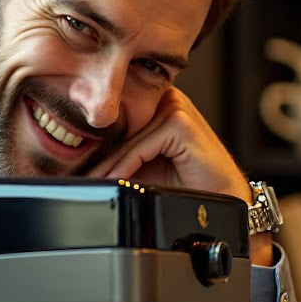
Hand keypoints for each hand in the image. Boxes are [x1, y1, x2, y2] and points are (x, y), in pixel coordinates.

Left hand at [87, 89, 273, 265]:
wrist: (222, 203)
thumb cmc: (187, 184)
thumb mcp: (145, 167)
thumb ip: (119, 158)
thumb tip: (81, 164)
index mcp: (158, 103)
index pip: (119, 122)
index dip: (98, 146)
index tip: (78, 169)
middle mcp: (167, 99)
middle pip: (122, 130)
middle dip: (99, 156)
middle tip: (78, 178)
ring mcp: (176, 107)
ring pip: (129, 140)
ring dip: (109, 166)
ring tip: (92, 185)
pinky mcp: (180, 122)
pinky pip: (141, 147)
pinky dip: (125, 167)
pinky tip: (115, 182)